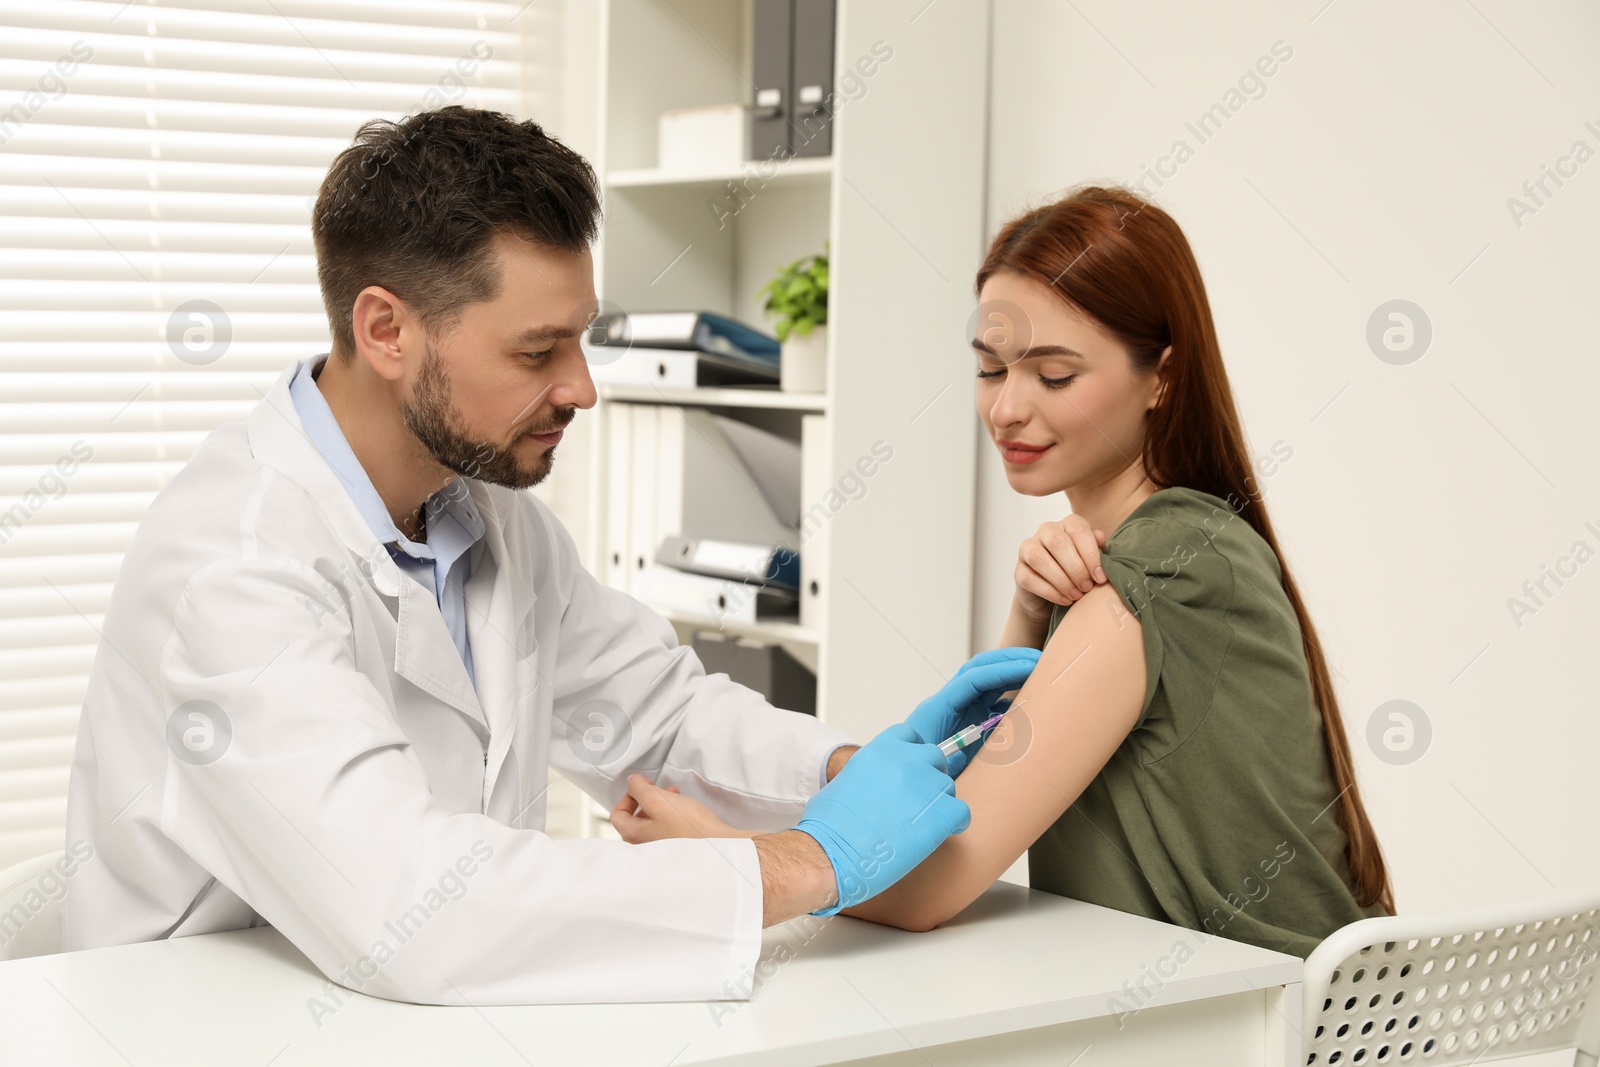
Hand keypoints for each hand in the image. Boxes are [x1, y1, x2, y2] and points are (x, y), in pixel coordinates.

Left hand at [609, 774, 751, 841]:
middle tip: (658, 788)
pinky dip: (672, 814)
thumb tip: (631, 782)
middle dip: (646, 798)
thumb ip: (639, 788)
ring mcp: (660, 848)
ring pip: (652, 821)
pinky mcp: (676, 847)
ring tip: (675, 795)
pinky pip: (667, 827)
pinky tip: (684, 808)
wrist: (717, 844)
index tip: (642, 786)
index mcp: (634, 836)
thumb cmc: (688, 826)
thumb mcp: (658, 799)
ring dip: (661, 804)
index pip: (618, 815)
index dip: (628, 795)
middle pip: (635, 818)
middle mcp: (644, 845)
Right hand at [794, 722, 970, 915]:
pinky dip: (954, 825)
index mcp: (881, 749)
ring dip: (939, 803)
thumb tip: (877, 784)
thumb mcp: (843, 782)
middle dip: (928, 778)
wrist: (832, 855)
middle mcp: (907, 760)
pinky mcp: (943, 814)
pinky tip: (936, 836)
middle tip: (915, 804)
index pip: (911, 737)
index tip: (908, 774)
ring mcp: (927, 785)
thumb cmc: (829, 827)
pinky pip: (962, 813)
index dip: (912, 757)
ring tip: (918, 826)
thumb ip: (869, 773)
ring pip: (949, 786)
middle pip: (935, 758)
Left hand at [903, 647, 1039, 773]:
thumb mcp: (937, 767)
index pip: (973, 678)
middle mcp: (950, 702)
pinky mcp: (969, 720)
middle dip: (1011, 660)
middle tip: (1043, 659)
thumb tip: (978, 754)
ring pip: (990, 682)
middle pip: (982, 669)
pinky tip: (1033, 700)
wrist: (905, 779)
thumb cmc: (917, 773)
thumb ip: (956, 759)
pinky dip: (1013, 697)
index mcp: (939, 707)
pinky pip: (993, 702)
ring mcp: (960, 709)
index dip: (1002, 671)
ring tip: (1044, 672)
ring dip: (1015, 674)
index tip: (1031, 668)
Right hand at [1014, 515, 1107, 623]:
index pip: (1078, 530)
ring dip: (1061, 580)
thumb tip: (1100, 538)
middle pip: (1057, 542)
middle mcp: (1046, 531)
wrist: (1055, 595)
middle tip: (1087, 587)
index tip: (1100, 577)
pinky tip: (1065, 600)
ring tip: (1077, 595)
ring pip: (1039, 558)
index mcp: (1067, 524)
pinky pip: (1030, 579)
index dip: (1091, 554)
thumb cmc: (1079, 572)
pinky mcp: (1019, 570)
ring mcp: (1028, 549)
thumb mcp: (1093, 560)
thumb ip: (1098, 549)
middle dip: (1076, 568)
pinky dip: (1050, 592)